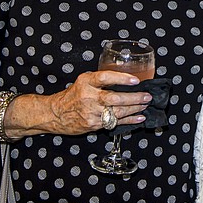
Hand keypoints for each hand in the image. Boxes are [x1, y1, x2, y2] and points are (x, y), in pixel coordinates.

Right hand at [3, 70, 151, 136]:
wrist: (55, 113)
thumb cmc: (73, 95)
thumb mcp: (84, 81)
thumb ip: (102, 80)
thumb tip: (127, 78)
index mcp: (86, 82)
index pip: (105, 78)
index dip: (121, 78)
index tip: (135, 80)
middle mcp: (88, 96)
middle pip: (114, 98)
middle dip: (134, 98)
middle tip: (147, 96)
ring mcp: (91, 112)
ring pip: (117, 112)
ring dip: (134, 109)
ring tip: (145, 104)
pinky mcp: (93, 124)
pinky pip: (115, 122)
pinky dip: (129, 120)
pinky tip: (139, 117)